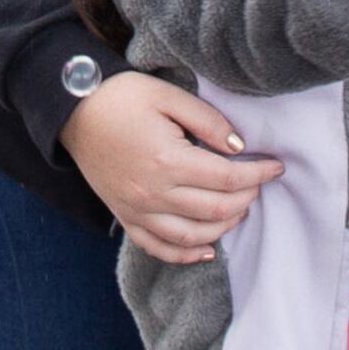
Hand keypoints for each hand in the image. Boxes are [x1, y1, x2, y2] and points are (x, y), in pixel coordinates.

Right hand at [62, 71, 277, 266]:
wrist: (72, 110)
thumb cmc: (121, 97)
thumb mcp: (168, 95)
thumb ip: (208, 121)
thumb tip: (239, 148)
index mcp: (167, 160)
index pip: (227, 179)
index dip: (258, 175)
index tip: (276, 167)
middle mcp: (153, 193)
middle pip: (216, 210)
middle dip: (247, 198)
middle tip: (258, 182)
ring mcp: (137, 210)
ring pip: (193, 236)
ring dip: (224, 226)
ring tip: (239, 207)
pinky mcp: (125, 217)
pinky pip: (159, 247)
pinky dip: (186, 254)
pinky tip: (206, 248)